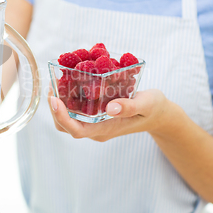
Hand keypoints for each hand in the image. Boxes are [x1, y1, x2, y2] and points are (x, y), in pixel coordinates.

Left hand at [48, 88, 177, 141]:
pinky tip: (69, 81)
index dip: (61, 116)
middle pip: (66, 126)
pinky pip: (77, 110)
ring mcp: (95, 124)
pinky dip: (68, 98)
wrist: (160, 114)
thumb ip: (130, 106)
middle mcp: (96, 129)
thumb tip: (110, 108)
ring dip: (59, 103)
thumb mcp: (147, 104)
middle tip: (51, 86)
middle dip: (54, 109)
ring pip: (68, 119)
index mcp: (105, 130)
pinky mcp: (96, 116)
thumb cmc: (155, 109)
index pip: (76, 130)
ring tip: (56, 82)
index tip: (54, 99)